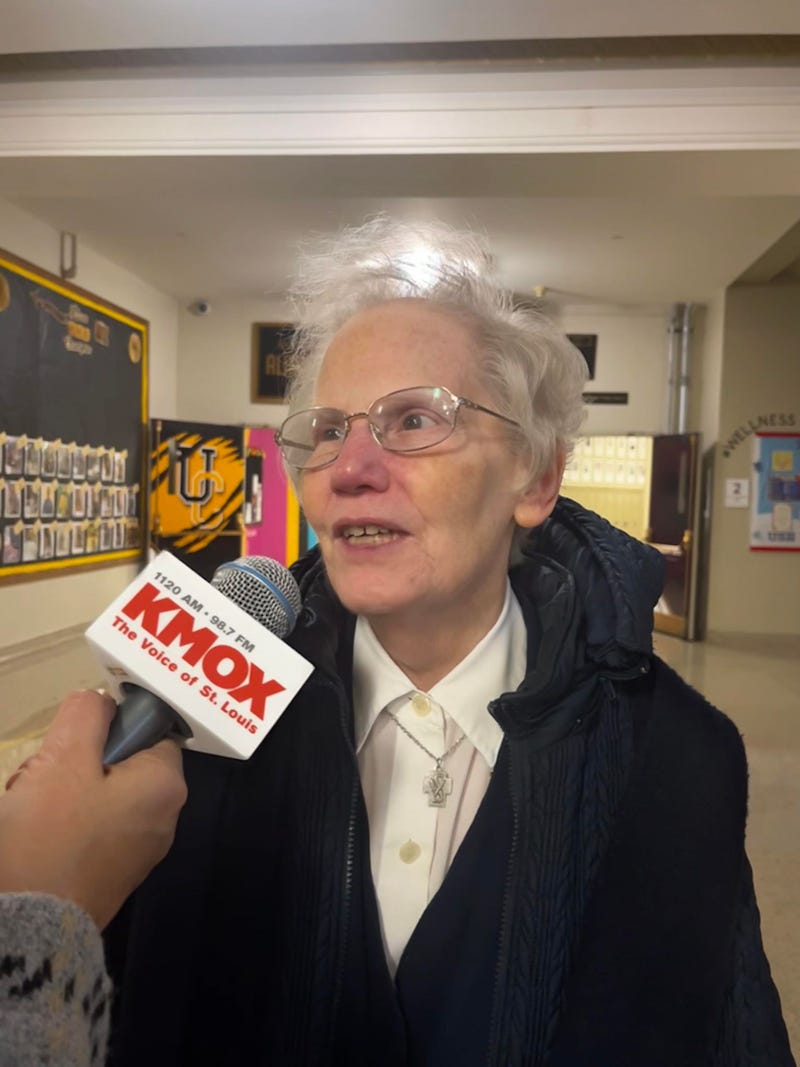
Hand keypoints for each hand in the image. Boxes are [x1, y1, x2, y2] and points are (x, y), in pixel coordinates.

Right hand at [0, 689, 186, 928]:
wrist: (27, 932)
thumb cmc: (51, 836)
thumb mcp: (63, 758)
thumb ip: (87, 715)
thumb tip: (100, 700)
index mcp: (166, 785)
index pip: (149, 729)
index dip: (108, 724)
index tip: (71, 738)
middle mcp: (163, 817)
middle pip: (118, 761)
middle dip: (72, 760)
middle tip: (41, 776)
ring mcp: (137, 850)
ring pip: (96, 794)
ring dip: (56, 790)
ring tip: (26, 805)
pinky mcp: (108, 875)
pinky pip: (87, 828)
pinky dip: (57, 822)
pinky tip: (28, 832)